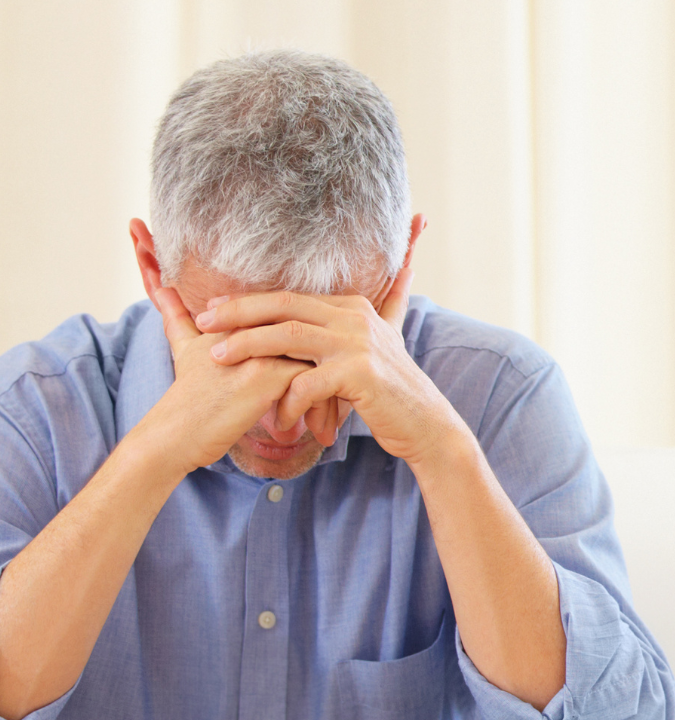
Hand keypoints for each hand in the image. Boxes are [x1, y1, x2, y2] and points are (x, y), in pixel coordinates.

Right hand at [137, 286, 316, 473]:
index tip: (325, 379)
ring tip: (330, 427)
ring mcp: (259, 351)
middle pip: (312, 340)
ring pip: (319, 359)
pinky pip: (315, 382)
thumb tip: (162, 287)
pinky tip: (321, 433)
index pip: (294, 324)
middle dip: (332, 371)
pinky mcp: (266, 378)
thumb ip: (177, 317)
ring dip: (333, 393)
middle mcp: (249, 330)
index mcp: (236, 320)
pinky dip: (323, 408)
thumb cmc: (185, 400)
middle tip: (341, 402)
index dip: (315, 354)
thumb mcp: (183, 349)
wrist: (173, 434)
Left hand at [197, 259, 463, 464]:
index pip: (291, 295)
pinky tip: (277, 420)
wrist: (426, 425)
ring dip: (246, 347)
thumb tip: (356, 294)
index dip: (249, 301)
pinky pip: (306, 383)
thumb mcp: (376, 347)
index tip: (215, 309)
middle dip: (238, 313)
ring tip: (216, 360)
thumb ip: (360, 321)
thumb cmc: (390, 394)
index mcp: (353, 306)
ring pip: (287, 336)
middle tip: (202, 323)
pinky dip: (286, 402)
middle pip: (283, 305)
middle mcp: (356, 317)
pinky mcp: (360, 372)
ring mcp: (359, 343)